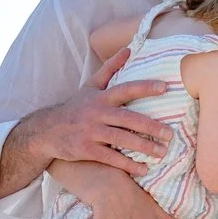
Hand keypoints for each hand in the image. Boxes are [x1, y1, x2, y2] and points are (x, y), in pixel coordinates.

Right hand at [22, 50, 173, 175]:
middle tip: (170, 134)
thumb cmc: (76, 107)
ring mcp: (91, 132)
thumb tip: (129, 49)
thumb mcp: (90, 86)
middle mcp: (96, 113)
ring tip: (162, 153)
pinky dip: (127, 164)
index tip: (165, 87)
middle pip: (127, 118)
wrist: (47, 130)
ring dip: (143, 147)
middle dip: (150, 126)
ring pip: (121, 139)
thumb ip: (110, 68)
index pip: (125, 89)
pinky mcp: (86, 150)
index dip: (144, 87)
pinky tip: (143, 169)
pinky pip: (110, 158)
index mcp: (101, 97)